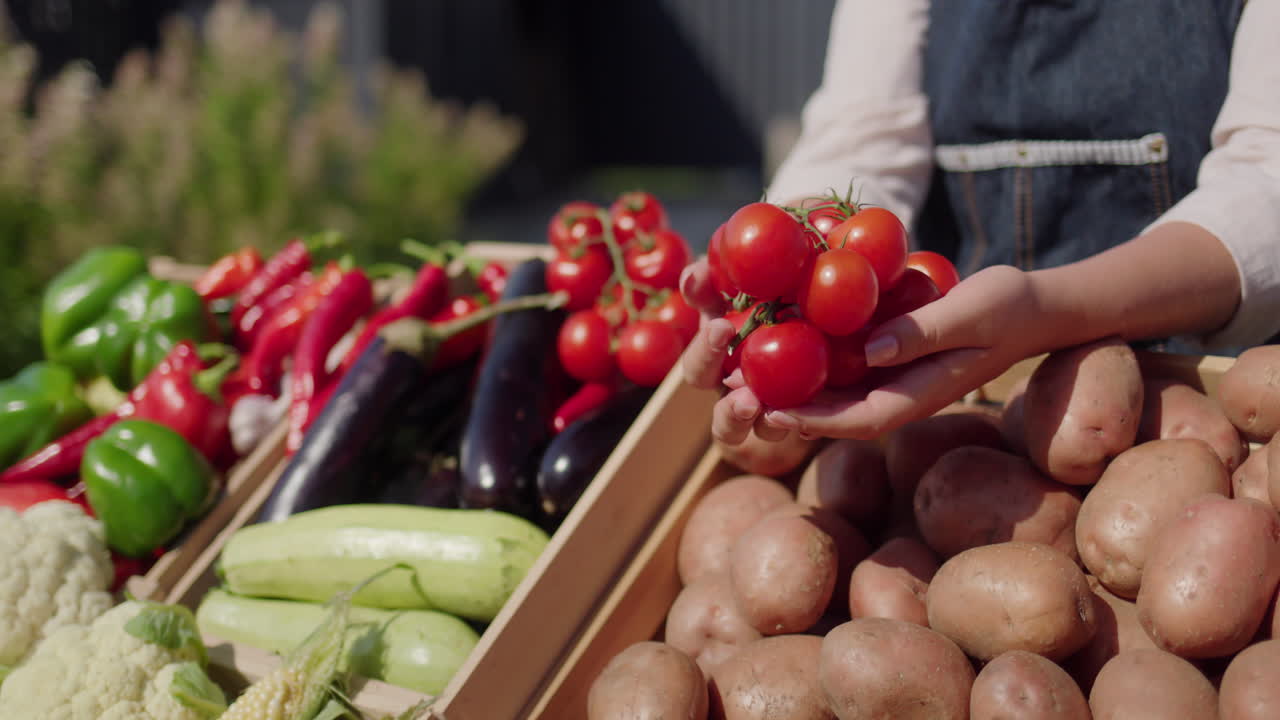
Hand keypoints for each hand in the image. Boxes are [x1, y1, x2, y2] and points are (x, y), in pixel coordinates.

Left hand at [686, 262, 1043, 443]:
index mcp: (915, 396)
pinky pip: (839, 357)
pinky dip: (808, 350)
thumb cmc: (1006, 308)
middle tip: (735, 391)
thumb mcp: (970, 314)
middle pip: (831, 411)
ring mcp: (888, 374)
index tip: (771, 410)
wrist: (1029, 304)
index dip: (812, 420)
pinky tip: (774, 329)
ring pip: (829, 386)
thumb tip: (871, 351)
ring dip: (786, 380)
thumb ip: (923, 333)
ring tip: (739, 366)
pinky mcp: (884, 351)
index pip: (856, 420)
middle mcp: (894, 392)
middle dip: (783, 405)